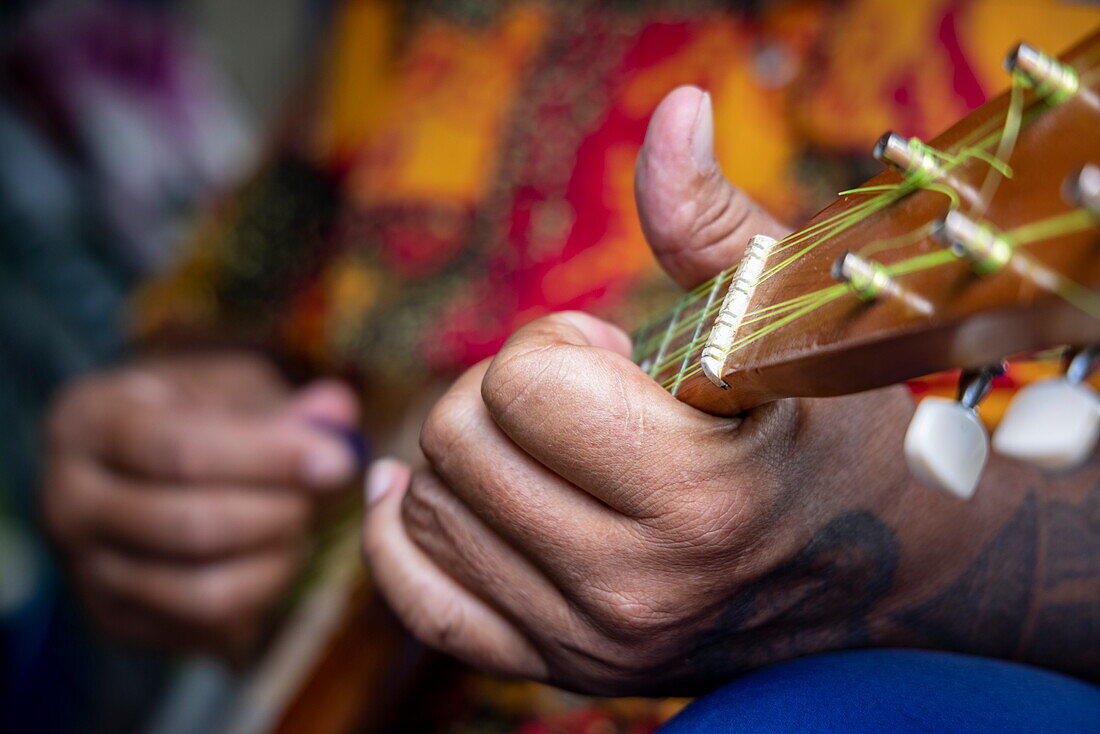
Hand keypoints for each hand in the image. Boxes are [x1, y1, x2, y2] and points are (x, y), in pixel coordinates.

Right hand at [44, 352, 360, 656]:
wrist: (133, 462)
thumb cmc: (192, 411)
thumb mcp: (229, 386)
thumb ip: (281, 404)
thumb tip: (337, 413)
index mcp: (89, 423)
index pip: (181, 451)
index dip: (270, 458)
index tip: (338, 459)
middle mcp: (69, 501)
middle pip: (190, 526)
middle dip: (280, 512)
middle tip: (327, 491)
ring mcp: (85, 569)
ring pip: (199, 591)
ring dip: (277, 561)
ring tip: (304, 523)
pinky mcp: (114, 619)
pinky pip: (203, 629)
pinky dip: (260, 598)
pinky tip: (277, 555)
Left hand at [362, 87, 1042, 693]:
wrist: (878, 570)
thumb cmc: (828, 433)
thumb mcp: (781, 320)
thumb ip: (711, 220)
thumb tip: (676, 113)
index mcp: (696, 494)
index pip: (524, 386)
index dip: (555, 345)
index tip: (611, 357)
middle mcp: (637, 588)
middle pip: (458, 443)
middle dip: (502, 393)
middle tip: (577, 401)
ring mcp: (595, 643)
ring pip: (429, 510)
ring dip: (467, 453)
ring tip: (547, 448)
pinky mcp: (566, 671)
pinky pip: (424, 603)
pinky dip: (401, 538)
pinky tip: (412, 492)